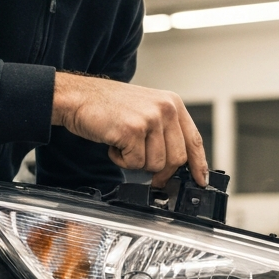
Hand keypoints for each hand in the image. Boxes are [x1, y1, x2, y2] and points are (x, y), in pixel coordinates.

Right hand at [52, 72, 207, 186]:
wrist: (78, 97)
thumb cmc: (108, 106)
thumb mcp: (145, 110)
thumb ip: (164, 131)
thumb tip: (176, 164)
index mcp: (172, 103)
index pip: (193, 140)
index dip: (198, 164)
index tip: (201, 181)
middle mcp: (165, 109)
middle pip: (176, 159)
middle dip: (159, 170)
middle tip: (141, 164)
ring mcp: (150, 119)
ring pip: (156, 164)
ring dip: (136, 161)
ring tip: (122, 143)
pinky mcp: (133, 131)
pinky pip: (134, 164)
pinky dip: (121, 160)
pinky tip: (113, 143)